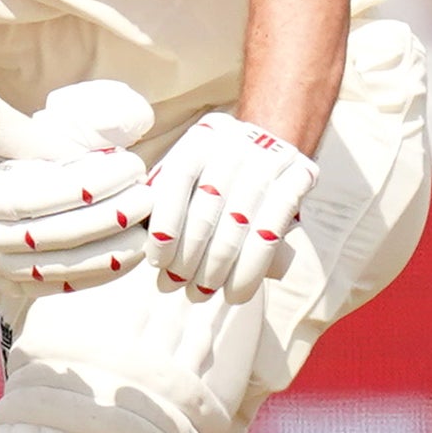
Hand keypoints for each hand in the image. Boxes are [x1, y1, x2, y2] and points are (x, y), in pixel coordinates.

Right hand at [0, 81, 156, 297]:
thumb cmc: (4, 167)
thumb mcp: (16, 142)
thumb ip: (49, 141)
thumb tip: (106, 144)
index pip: (39, 193)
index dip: (89, 182)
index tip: (130, 164)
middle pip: (53, 232)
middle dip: (108, 216)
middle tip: (146, 196)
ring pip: (61, 263)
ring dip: (111, 246)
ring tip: (145, 226)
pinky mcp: (17, 286)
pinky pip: (65, 285)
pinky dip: (102, 271)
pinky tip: (131, 254)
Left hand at [144, 111, 318, 302]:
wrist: (273, 141)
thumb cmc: (215, 172)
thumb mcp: (188, 171)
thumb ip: (161, 197)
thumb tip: (133, 243)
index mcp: (201, 138)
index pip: (176, 182)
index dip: (164, 227)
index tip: (157, 262)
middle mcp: (235, 143)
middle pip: (207, 210)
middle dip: (188, 257)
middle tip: (175, 286)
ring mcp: (270, 158)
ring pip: (239, 227)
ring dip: (217, 271)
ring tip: (200, 294)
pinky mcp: (298, 177)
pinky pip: (272, 233)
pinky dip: (251, 270)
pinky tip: (236, 293)